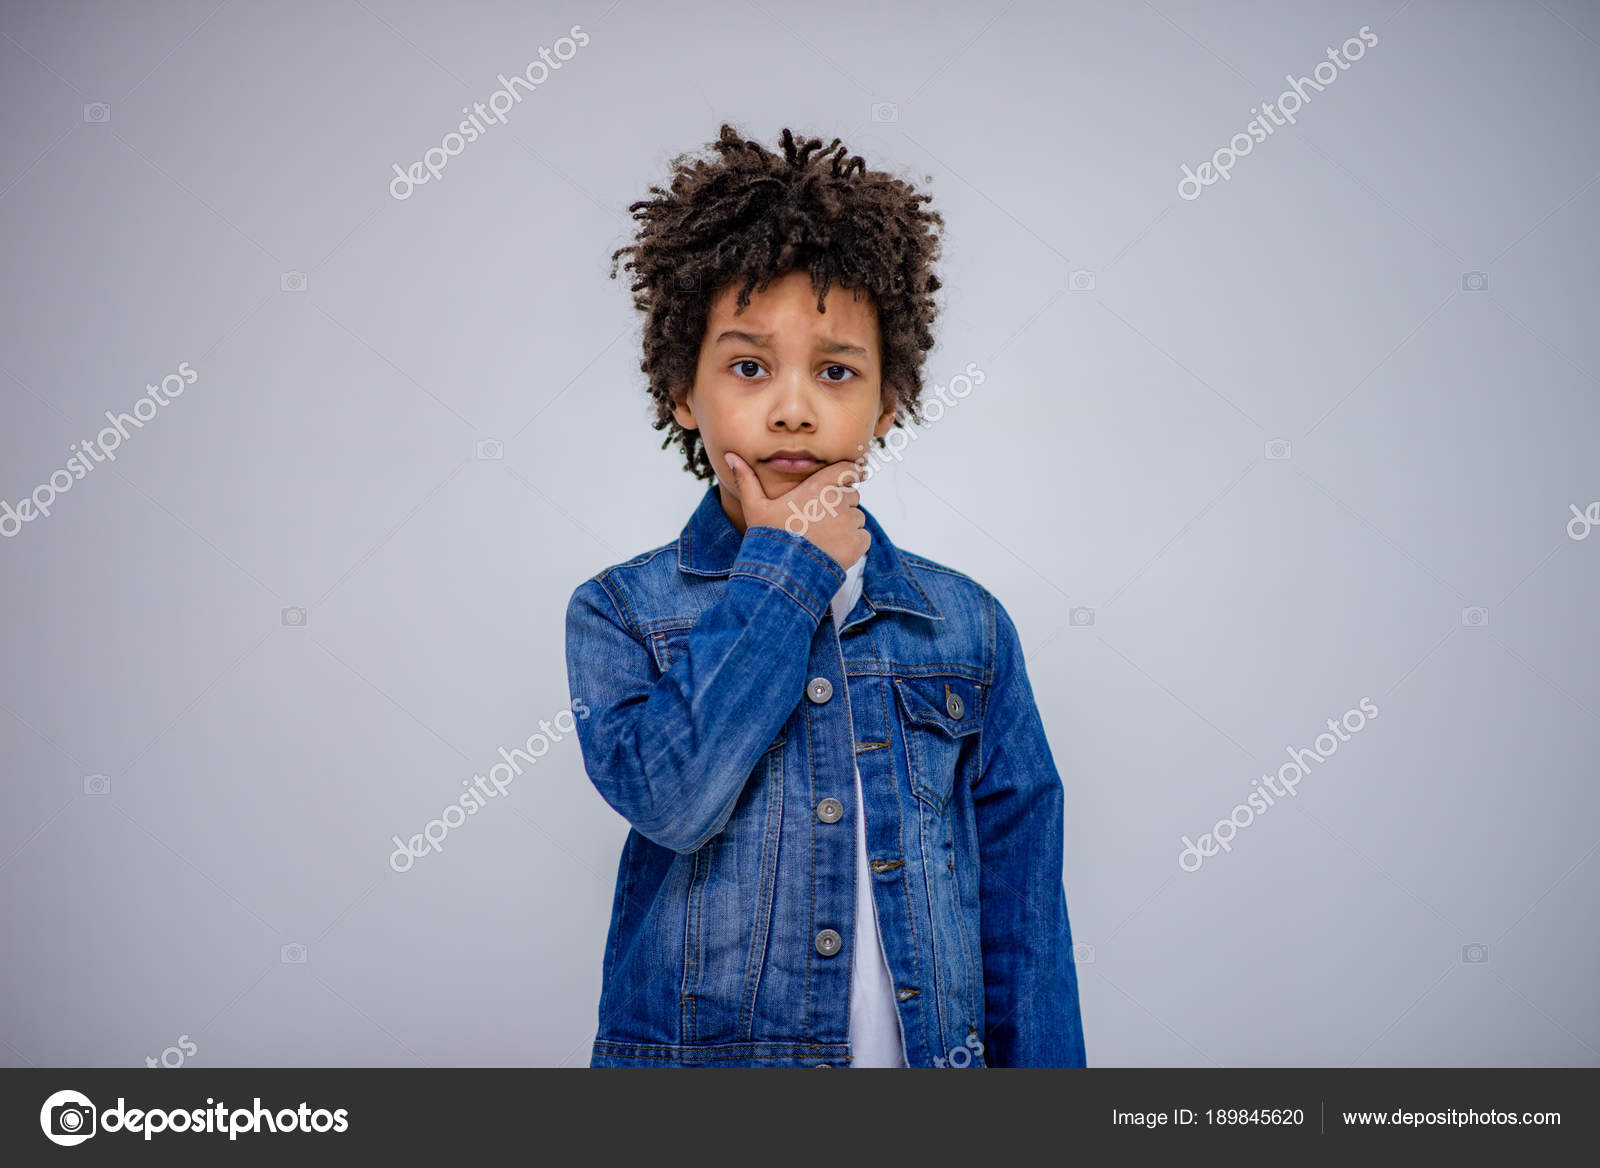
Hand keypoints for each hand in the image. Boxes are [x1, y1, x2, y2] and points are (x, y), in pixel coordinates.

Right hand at [722, 451, 870, 570]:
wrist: (781, 573)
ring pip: (858, 517)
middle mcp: (837, 500)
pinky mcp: (857, 543)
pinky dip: (854, 543)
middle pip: (852, 495)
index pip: (847, 469)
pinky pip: (864, 537)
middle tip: (823, 520)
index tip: (851, 478)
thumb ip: (747, 479)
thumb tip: (731, 456)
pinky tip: (834, 550)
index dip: (849, 475)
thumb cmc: (768, 538)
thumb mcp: (755, 507)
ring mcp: (849, 522)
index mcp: (818, 486)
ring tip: (825, 538)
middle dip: (842, 505)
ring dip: (847, 525)